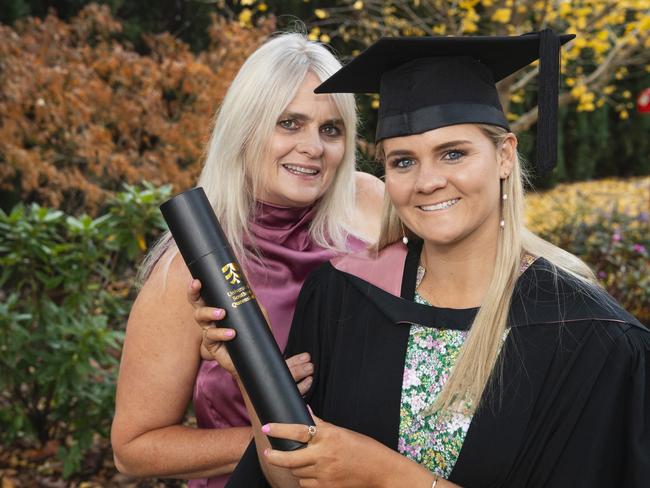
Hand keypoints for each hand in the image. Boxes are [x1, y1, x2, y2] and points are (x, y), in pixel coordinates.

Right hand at [188, 279, 313, 393]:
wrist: (255, 356)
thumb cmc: (253, 333)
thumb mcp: (254, 313)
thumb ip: (249, 298)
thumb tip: (246, 279)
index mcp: (218, 308)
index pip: (205, 295)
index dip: (197, 287)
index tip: (197, 280)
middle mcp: (211, 318)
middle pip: (196, 304)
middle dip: (193, 293)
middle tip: (197, 285)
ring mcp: (209, 331)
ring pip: (200, 317)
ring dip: (209, 312)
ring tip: (222, 314)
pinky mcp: (211, 345)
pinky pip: (211, 336)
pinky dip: (221, 333)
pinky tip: (231, 334)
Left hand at [261, 414, 394, 487]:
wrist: (379, 470)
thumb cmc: (362, 448)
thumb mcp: (341, 432)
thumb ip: (320, 425)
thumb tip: (304, 411)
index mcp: (328, 437)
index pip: (298, 431)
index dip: (280, 429)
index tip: (267, 427)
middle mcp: (324, 455)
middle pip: (290, 458)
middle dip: (274, 456)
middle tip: (267, 452)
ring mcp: (324, 474)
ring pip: (297, 472)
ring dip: (293, 466)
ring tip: (296, 460)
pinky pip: (305, 485)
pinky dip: (303, 479)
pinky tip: (308, 473)